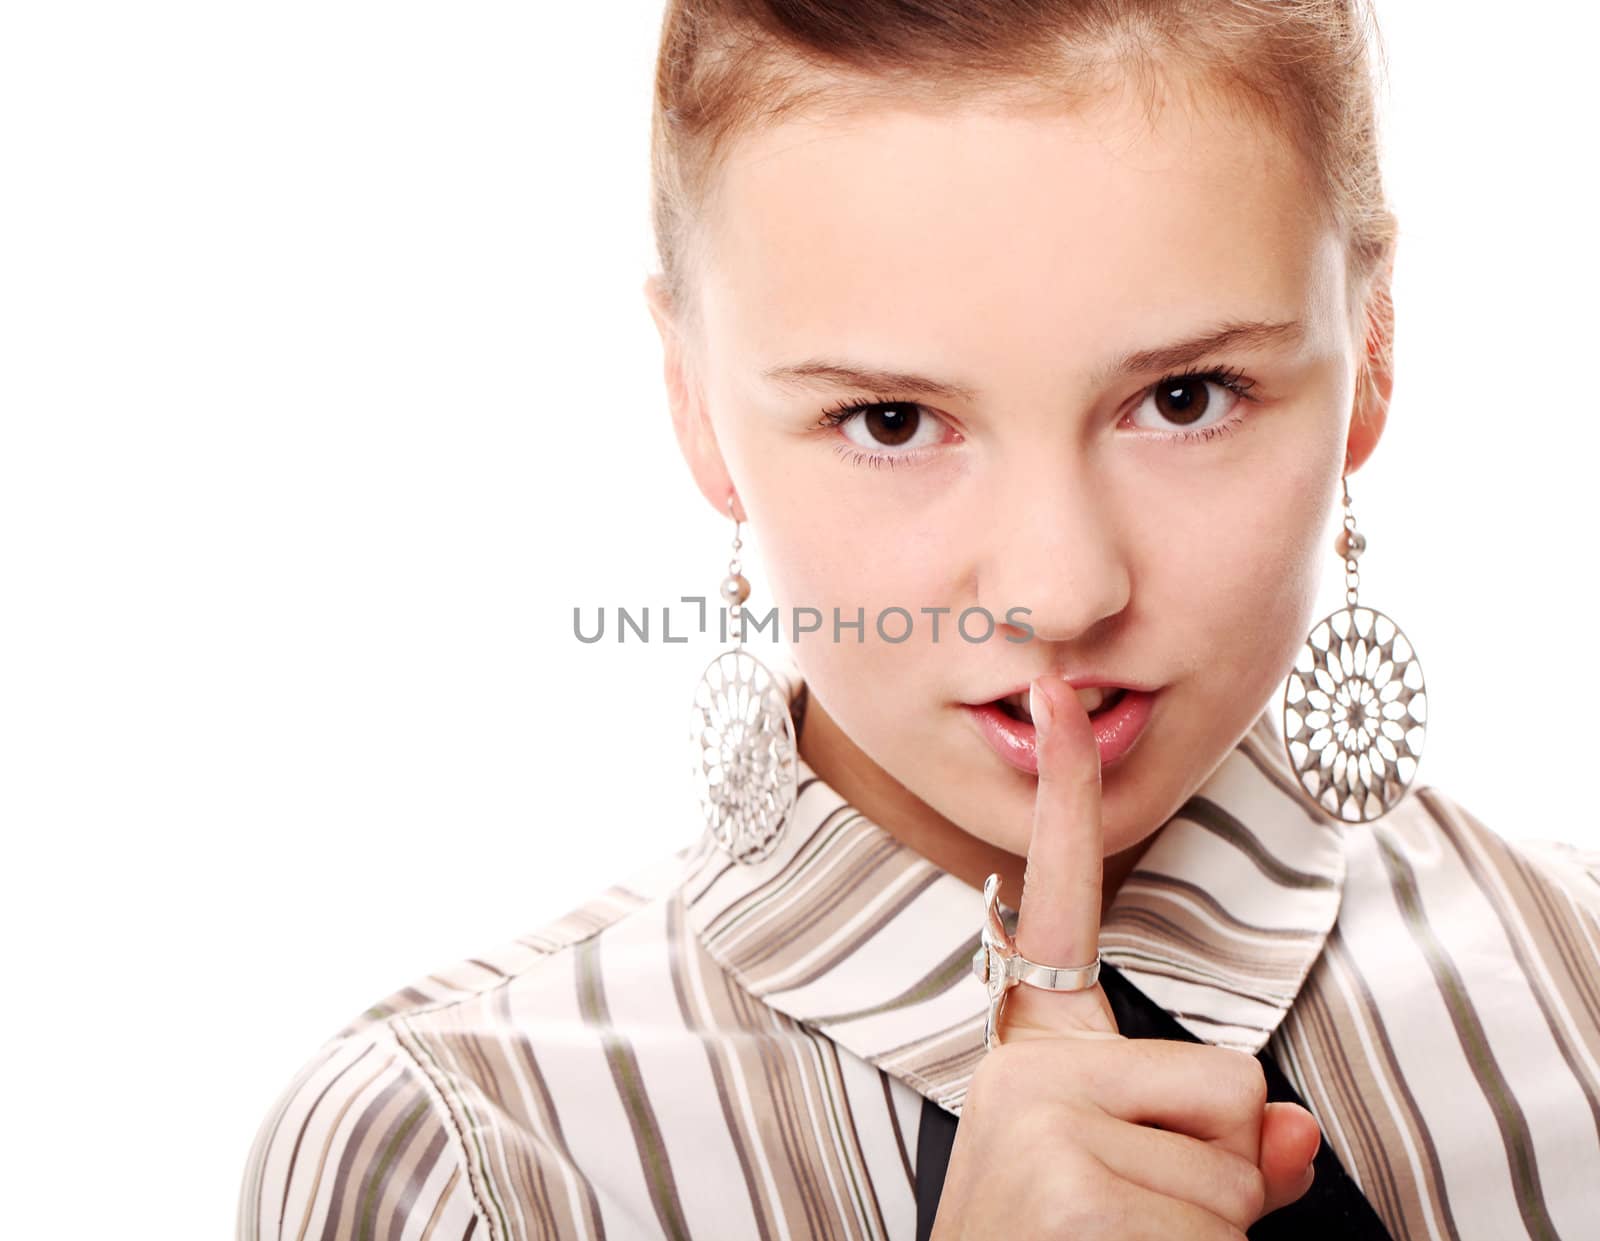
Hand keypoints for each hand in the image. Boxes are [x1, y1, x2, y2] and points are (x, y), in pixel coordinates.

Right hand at [930, 673, 1321, 1238]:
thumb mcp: (1123, 1186)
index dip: (1063, 802)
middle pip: (1231, 1086)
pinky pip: (1226, 1220)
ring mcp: (1044, 1124)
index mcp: (1035, 1056)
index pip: (1057, 908)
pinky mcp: (1072, 1183)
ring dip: (1205, 1235)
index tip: (1061, 696)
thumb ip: (1215, 1143)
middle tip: (1126, 1222)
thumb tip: (1292, 1139)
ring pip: (1240, 1164)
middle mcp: (1027, 1070)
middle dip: (1216, 1175)